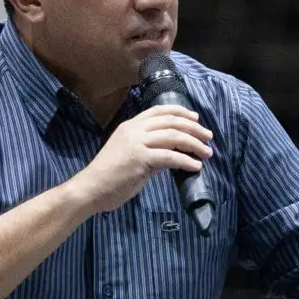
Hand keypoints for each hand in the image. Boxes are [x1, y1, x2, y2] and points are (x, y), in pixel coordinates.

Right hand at [69, 106, 212, 215]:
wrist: (91, 188)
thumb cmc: (109, 175)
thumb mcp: (128, 154)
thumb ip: (148, 149)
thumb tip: (171, 152)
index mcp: (130, 126)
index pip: (159, 111)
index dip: (181, 112)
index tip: (195, 119)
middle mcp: (135, 130)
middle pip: (171, 122)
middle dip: (194, 129)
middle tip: (208, 137)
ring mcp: (137, 143)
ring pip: (174, 136)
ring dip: (195, 144)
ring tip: (207, 153)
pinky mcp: (141, 159)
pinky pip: (170, 157)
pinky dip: (186, 161)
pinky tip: (195, 166)